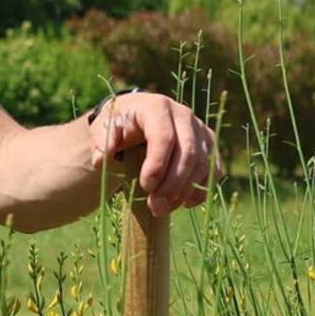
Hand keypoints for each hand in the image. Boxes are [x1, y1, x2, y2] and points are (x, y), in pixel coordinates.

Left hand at [87, 92, 213, 215]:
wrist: (136, 118)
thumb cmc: (119, 123)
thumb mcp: (104, 127)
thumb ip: (101, 141)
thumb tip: (102, 159)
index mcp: (156, 107)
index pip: (163, 136)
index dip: (157, 164)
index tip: (145, 187)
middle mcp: (184, 114)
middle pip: (188, 152)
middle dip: (173, 184)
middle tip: (155, 206)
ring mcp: (200, 129)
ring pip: (203, 163)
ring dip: (186, 190)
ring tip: (163, 208)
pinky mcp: (208, 144)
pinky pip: (213, 169)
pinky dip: (201, 189)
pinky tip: (184, 203)